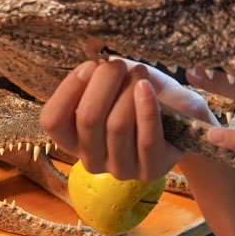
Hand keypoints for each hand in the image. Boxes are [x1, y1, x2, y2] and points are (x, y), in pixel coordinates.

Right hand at [40, 59, 216, 181]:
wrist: (182, 118)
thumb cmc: (141, 97)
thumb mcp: (117, 82)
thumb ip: (100, 75)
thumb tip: (96, 65)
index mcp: (73, 139)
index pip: (52, 121)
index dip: (68, 90)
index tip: (89, 66)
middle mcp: (92, 159)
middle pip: (87, 119)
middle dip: (103, 84)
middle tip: (117, 65)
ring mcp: (121, 169)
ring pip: (116, 126)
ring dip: (128, 92)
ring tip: (140, 73)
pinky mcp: (150, 170)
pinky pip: (146, 139)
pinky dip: (146, 109)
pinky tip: (147, 88)